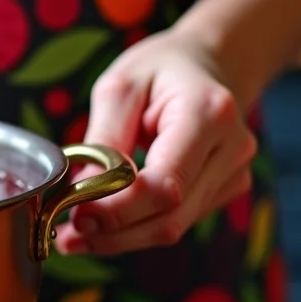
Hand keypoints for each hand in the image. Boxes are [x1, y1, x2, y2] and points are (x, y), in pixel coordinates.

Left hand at [55, 28, 257, 255]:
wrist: (208, 63)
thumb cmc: (160, 69)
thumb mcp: (120, 86)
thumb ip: (104, 137)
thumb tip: (83, 191)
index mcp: (208, 113)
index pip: (165, 183)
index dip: (119, 209)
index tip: (76, 215)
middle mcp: (231, 148)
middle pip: (170, 215)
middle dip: (114, 232)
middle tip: (66, 238)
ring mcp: (234, 173)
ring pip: (173, 226)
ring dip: (121, 237)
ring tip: (75, 237)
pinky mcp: (225, 189)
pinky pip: (178, 219)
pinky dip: (138, 227)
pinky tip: (106, 223)